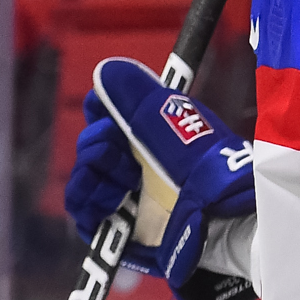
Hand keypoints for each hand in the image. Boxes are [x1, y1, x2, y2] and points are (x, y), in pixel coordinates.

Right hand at [63, 57, 254, 295]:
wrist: (216, 215)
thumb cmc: (200, 163)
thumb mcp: (168, 118)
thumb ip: (134, 94)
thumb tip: (104, 70)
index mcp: (152, 132)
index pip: (108, 114)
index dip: (99, 111)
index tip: (100, 113)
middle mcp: (138, 162)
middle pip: (91, 145)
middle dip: (97, 145)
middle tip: (121, 156)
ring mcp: (128, 197)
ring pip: (83, 178)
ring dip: (91, 176)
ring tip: (121, 186)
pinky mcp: (120, 229)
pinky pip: (83, 213)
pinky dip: (86, 204)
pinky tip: (108, 203)